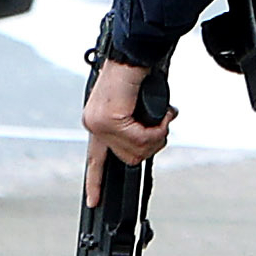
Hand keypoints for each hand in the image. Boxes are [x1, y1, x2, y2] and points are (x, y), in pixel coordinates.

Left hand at [81, 57, 171, 175]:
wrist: (136, 54)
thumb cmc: (138, 75)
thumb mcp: (136, 107)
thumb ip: (138, 127)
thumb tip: (153, 139)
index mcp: (97, 123)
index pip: (94, 159)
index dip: (95, 181)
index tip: (95, 200)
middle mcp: (94, 125)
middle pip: (129, 158)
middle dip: (152, 144)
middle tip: (162, 125)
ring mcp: (100, 123)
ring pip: (137, 151)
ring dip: (158, 136)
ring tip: (162, 117)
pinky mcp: (111, 120)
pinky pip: (140, 139)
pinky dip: (157, 129)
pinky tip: (162, 116)